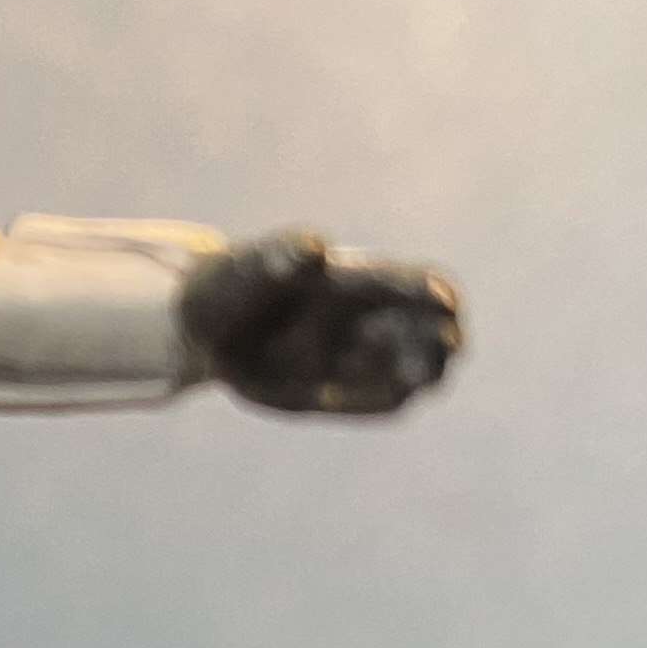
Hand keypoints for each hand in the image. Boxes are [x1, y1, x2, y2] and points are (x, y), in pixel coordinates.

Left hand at [180, 229, 463, 414]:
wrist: (204, 329)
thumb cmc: (227, 286)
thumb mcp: (243, 271)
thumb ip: (278, 258)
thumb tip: (315, 246)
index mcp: (357, 281)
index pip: (414, 283)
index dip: (431, 291)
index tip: (442, 301)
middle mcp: (369, 320)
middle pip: (430, 331)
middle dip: (438, 343)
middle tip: (430, 358)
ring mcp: (360, 359)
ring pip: (414, 371)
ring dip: (416, 374)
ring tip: (404, 378)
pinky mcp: (344, 393)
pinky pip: (384, 402)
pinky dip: (381, 400)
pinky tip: (346, 397)